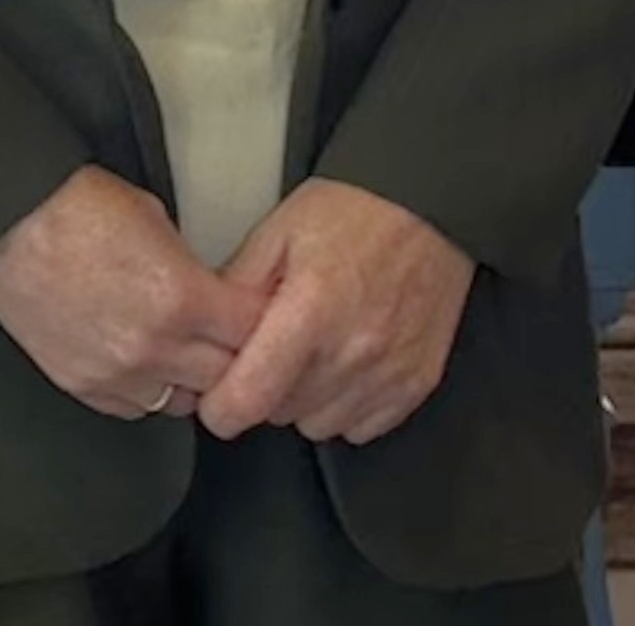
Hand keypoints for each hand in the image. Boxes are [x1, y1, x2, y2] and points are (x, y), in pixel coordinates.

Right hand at [0, 166, 253, 420]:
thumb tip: (214, 293)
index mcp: (181, 297)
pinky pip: (138, 407)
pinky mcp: (83, 386)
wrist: (3, 222)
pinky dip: (150, 389)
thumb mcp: (156, 218)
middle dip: (238, 357)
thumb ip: (193, 266)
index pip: (257, 332)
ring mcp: (116, 373)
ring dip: (195, 380)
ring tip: (189, 352)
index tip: (268, 317)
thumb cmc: (72, 207)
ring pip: (186, 402)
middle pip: (230, 377)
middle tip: (234, 340)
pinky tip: (146, 360)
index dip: (268, 322)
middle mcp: (153, 347)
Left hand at [192, 179, 476, 446]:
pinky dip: (346, 406)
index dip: (220, 408)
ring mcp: (390, 372)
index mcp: (310, 312)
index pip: (250, 399)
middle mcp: (353, 351)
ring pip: (320, 425)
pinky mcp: (417, 382)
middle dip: (263, 392)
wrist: (427, 206)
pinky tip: (342, 367)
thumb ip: (236, 289)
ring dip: (305, 401)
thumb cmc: (352, 212)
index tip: (215, 399)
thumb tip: (207, 336)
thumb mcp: (275, 234)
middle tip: (268, 353)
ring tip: (309, 355)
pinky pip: (364, 426)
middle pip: (281, 415)